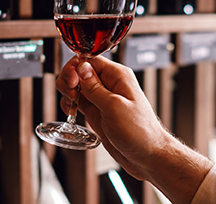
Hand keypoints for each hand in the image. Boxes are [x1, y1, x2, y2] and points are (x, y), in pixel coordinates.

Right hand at [56, 56, 171, 179]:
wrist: (147, 156)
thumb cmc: (140, 132)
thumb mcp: (114, 107)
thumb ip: (95, 87)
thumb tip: (81, 68)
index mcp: (118, 77)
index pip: (90, 60)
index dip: (76, 68)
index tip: (72, 82)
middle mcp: (110, 85)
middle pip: (80, 71)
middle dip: (69, 79)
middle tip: (70, 93)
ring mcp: (102, 99)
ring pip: (77, 86)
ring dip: (67, 91)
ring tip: (70, 103)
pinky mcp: (97, 112)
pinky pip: (78, 101)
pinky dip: (69, 104)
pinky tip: (70, 111)